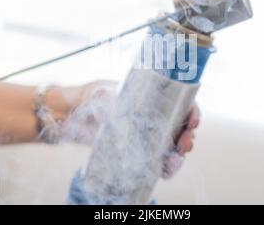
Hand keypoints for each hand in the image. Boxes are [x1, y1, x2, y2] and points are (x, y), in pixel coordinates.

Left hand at [58, 80, 199, 177]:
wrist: (71, 114)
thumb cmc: (89, 96)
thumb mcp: (100, 92)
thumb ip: (109, 99)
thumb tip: (114, 111)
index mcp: (150, 96)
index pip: (178, 101)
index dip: (191, 111)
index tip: (193, 121)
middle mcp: (152, 114)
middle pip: (180, 125)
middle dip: (187, 136)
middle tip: (184, 145)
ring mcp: (145, 132)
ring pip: (172, 144)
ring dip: (179, 153)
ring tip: (175, 160)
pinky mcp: (137, 149)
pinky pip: (158, 159)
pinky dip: (166, 166)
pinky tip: (166, 170)